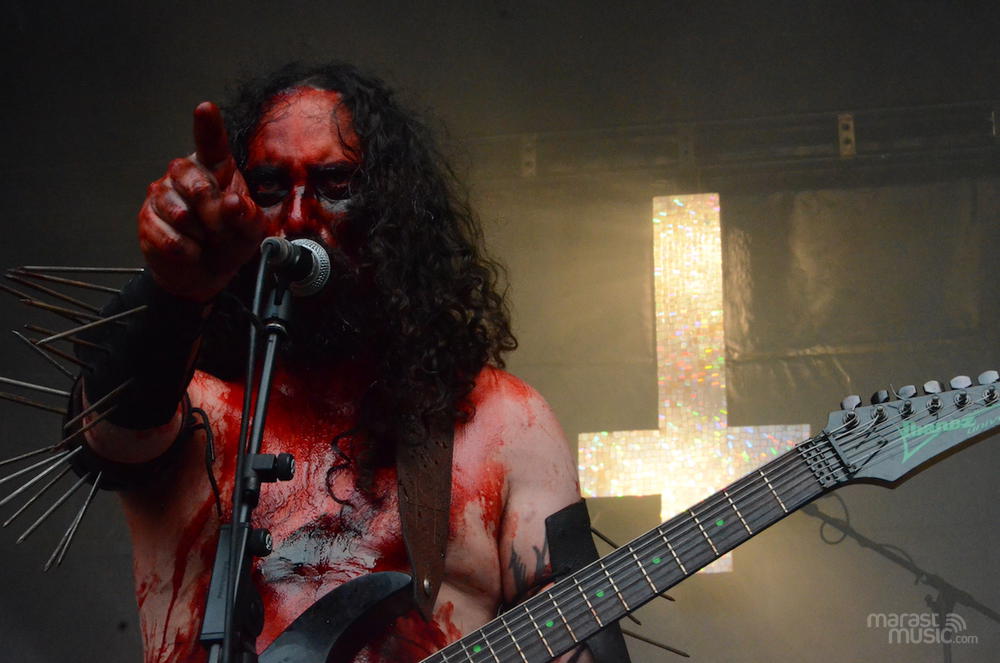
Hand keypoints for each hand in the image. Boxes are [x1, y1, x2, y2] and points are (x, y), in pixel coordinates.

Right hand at [138, 102, 264, 302]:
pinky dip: (186, 250)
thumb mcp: (250, 231)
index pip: (211, 145)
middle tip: (221, 231)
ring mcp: (162, 195)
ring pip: (180, 213)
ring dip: (199, 235)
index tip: (205, 110)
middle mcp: (185, 175)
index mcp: (215, 170)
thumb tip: (233, 203)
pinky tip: (191, 250)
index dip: (207, 127)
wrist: (205, 273)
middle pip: (196, 185)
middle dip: (213, 214)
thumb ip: (247, 216)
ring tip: (205, 240)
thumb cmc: (229, 242)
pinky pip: (168, 236)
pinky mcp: (148, 219)